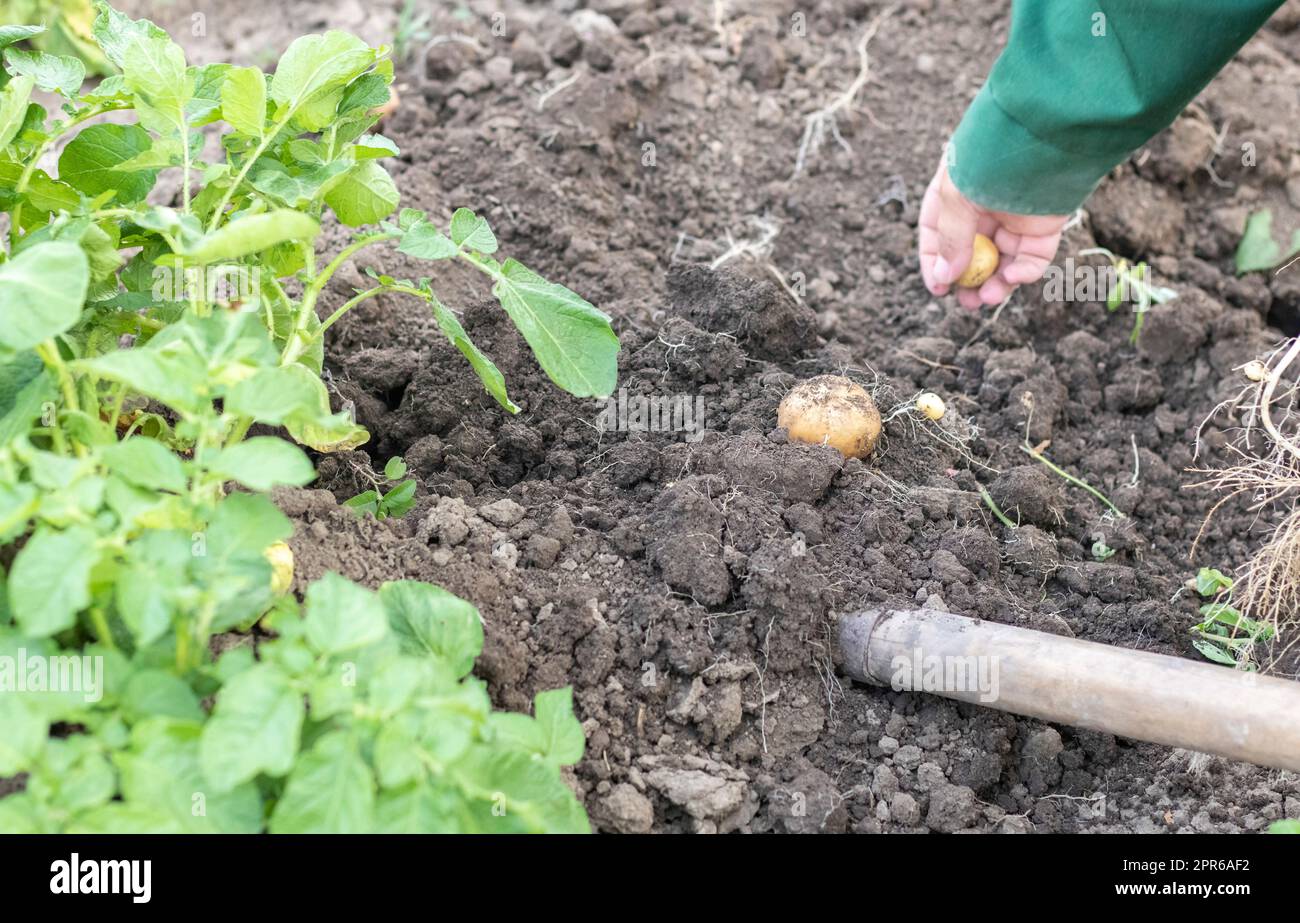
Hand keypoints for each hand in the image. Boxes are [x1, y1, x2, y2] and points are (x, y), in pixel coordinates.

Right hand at [918, 159, 1069, 309]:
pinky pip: (1032, 257)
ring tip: (989, 298)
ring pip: (1003, 262)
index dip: (936, 265)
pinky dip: (1024, 272)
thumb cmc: (990, 159)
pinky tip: (1013, 277)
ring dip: (995, 283)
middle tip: (967, 303)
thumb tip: (945, 277)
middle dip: (969, 281)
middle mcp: (983, 209)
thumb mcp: (956, 198)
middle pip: (972, 255)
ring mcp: (1014, 218)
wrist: (1045, 135)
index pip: (938, 237)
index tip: (938, 290)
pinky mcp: (1043, 225)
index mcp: (954, 197)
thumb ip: (952, 240)